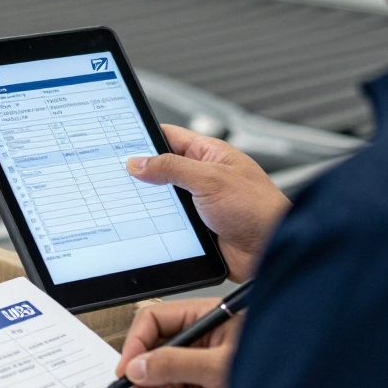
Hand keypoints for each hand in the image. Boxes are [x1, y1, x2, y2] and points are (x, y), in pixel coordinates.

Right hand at [115, 299, 240, 387]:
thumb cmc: (278, 371)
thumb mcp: (219, 367)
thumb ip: (174, 364)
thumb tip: (136, 367)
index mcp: (206, 319)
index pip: (154, 321)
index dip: (135, 345)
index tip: (128, 372)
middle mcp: (202, 340)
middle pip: (153, 356)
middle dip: (151, 384)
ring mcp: (203, 367)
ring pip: (164, 385)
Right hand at [127, 125, 289, 281]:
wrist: (270, 251)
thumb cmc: (258, 209)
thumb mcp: (209, 179)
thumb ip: (171, 167)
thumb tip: (139, 162)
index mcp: (210, 155)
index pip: (170, 137)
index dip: (145, 137)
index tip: (121, 141)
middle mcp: (203, 176)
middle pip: (161, 168)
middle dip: (141, 172)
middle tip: (116, 174)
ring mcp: (197, 203)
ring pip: (162, 197)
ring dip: (149, 201)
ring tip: (127, 199)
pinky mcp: (194, 227)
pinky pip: (167, 221)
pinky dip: (155, 222)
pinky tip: (142, 223)